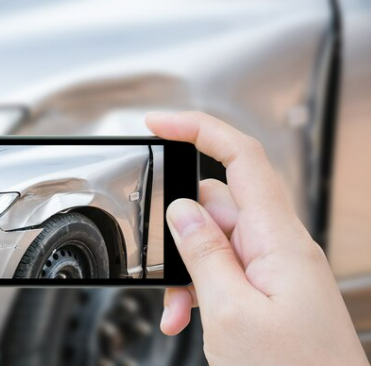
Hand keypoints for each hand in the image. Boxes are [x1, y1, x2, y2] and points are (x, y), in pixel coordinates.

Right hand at [146, 111, 367, 365]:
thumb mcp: (230, 312)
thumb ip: (204, 252)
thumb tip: (183, 210)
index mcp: (278, 239)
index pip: (241, 158)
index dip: (199, 129)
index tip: (159, 123)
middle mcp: (279, 245)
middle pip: (217, 203)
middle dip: (181, 230)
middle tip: (164, 268)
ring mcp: (274, 267)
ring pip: (214, 240)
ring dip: (187, 269)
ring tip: (180, 309)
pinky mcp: (268, 288)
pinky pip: (224, 268)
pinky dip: (199, 287)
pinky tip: (190, 315)